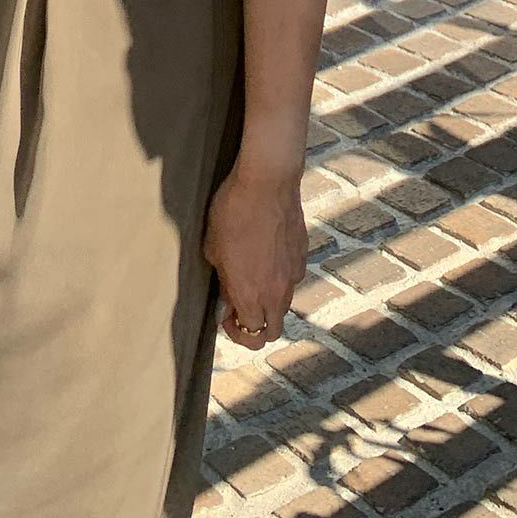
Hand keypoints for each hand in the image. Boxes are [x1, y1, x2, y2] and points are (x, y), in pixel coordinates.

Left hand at [203, 159, 307, 350]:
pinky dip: (280, 276)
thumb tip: (227, 296)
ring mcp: (294, 274)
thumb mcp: (214, 248)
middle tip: (240, 306)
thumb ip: (222, 281)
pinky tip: (267, 253)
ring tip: (253, 276)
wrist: (267, 181)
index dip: (236, 331)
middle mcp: (276, 292)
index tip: (226, 315)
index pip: (251, 336)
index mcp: (251, 295)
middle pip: (272, 330)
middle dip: (256, 327)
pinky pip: (292, 277)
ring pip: (284, 304)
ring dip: (269, 301)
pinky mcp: (303, 255)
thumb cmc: (233, 212)